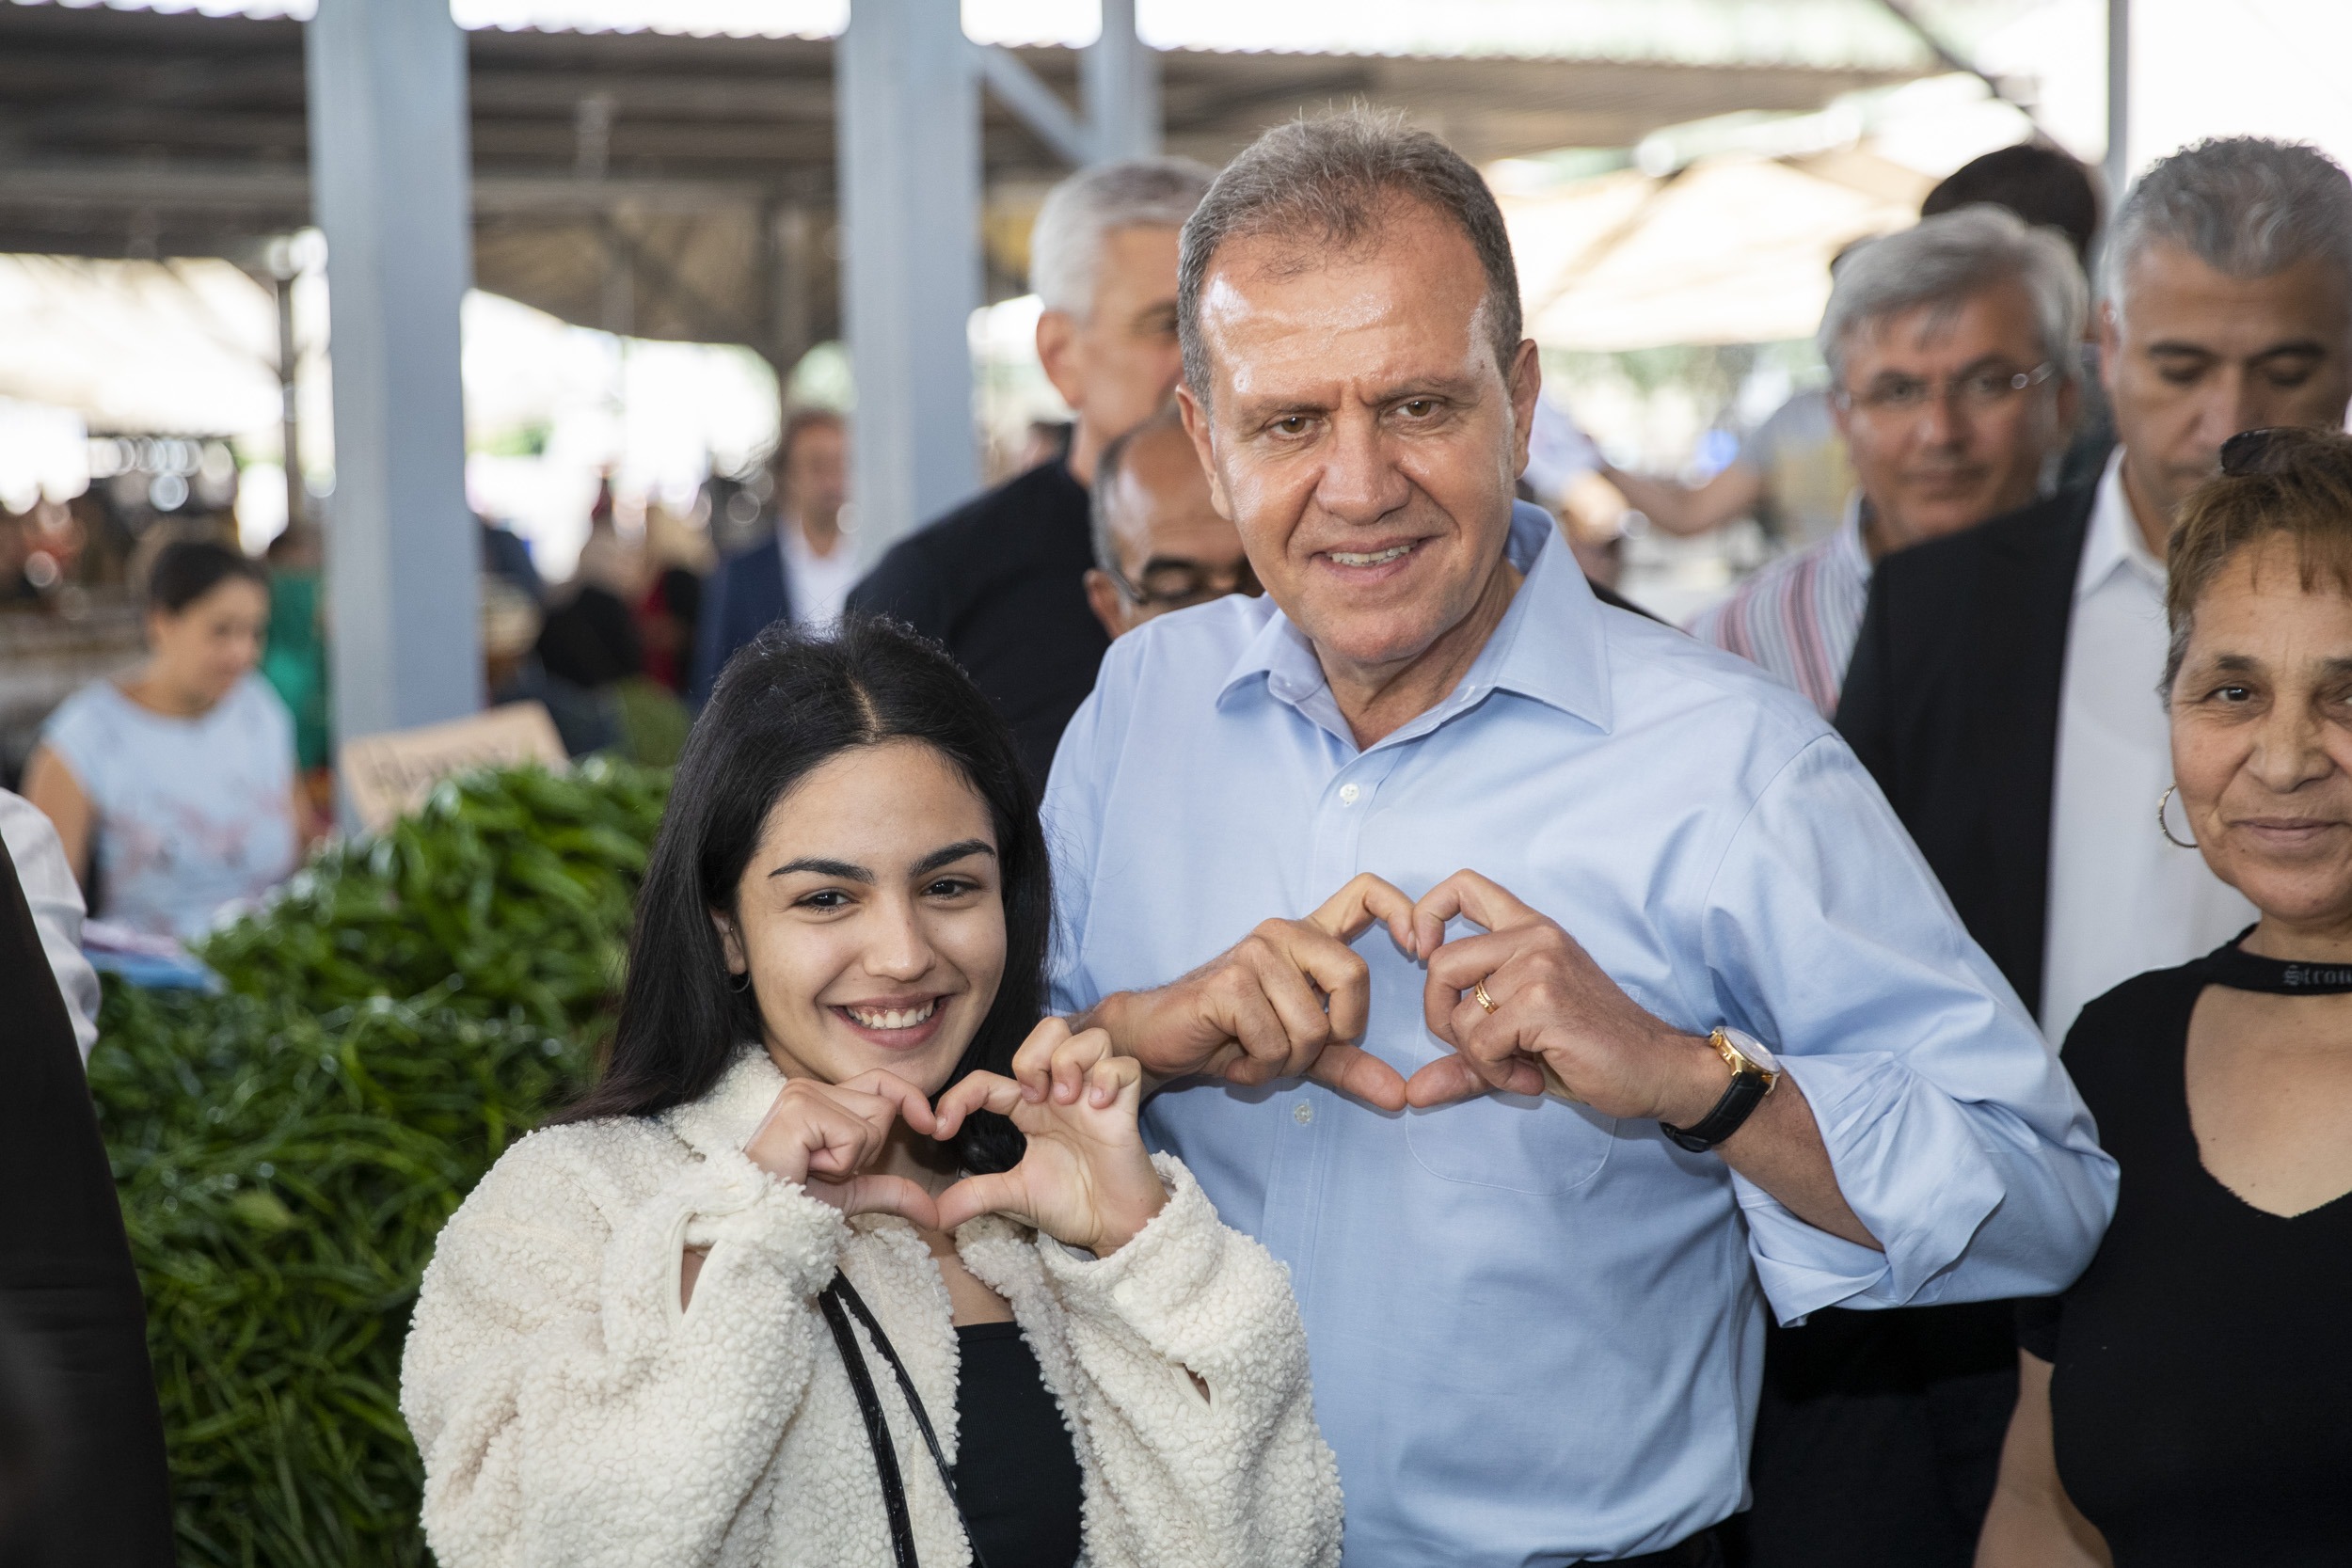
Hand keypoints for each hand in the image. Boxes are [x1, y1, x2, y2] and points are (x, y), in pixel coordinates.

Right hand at [743, 1069, 942, 1227]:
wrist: (757, 1222)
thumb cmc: (793, 1204)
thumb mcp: (852, 1193)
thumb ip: (892, 1191)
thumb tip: (933, 1212)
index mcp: (821, 1097)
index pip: (881, 1082)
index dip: (910, 1100)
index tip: (932, 1126)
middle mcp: (810, 1087)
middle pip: (884, 1106)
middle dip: (868, 1151)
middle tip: (825, 1168)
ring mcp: (803, 1094)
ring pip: (874, 1123)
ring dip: (852, 1161)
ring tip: (813, 1169)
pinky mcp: (800, 1109)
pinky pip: (854, 1136)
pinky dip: (840, 1165)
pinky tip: (807, 1168)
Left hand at [931, 1019, 1167, 1254]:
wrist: (1113, 1227)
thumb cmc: (1070, 1204)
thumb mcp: (1014, 1195)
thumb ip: (975, 1195)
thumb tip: (932, 1216)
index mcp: (1031, 1109)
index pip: (989, 1078)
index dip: (959, 1096)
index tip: (941, 1129)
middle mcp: (1063, 1092)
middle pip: (1050, 1028)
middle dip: (1032, 1055)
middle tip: (1033, 1097)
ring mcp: (1096, 1094)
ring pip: (1090, 1036)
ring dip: (1069, 1061)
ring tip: (1066, 1099)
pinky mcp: (1125, 1107)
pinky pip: (1124, 1065)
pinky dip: (1108, 1077)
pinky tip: (1098, 1107)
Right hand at [1083, 873, 1419, 1110]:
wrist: (1157, 1041)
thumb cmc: (1227, 1037)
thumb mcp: (1299, 1052)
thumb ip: (1350, 1064)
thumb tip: (1401, 1096)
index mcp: (1307, 937)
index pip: (1366, 893)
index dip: (1404, 911)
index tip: (1420, 949)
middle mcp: (1283, 933)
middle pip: (1354, 976)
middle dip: (1336, 1033)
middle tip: (1296, 1050)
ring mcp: (1255, 953)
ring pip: (1313, 1026)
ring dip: (1288, 1061)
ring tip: (1255, 1054)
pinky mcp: (1231, 983)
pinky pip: (1276, 1042)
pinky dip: (1259, 1068)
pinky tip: (1234, 1061)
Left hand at [1402, 870, 1719, 1120]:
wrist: (1657, 1068)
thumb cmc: (1593, 1047)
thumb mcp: (1522, 1039)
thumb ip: (1467, 1056)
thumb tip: (1414, 1092)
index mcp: (1529, 929)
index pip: (1463, 886)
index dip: (1426, 913)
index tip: (1421, 953)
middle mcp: (1534, 937)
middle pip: (1440, 963)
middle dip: (1440, 1017)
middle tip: (1478, 1048)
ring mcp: (1539, 967)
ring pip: (1458, 1014)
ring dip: (1478, 1057)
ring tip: (1517, 1066)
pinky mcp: (1543, 1003)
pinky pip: (1481, 1044)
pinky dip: (1496, 1073)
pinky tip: (1531, 1077)